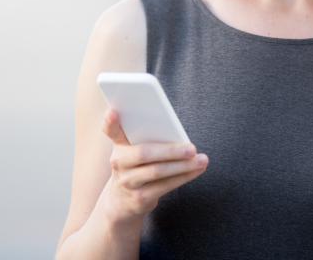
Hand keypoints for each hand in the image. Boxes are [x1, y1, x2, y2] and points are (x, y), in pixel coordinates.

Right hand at [101, 108, 208, 224]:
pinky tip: (197, 170)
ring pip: (157, 172)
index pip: (111, 131)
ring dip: (183, 166)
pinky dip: (184, 177)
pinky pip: (165, 186)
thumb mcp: (135, 151)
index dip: (110, 122)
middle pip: (144, 154)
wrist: (121, 202)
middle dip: (171, 151)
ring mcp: (127, 182)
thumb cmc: (137, 166)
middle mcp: (118, 163)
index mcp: (119, 145)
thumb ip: (149, 138)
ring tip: (202, 160)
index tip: (113, 111)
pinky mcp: (139, 199)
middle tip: (192, 148)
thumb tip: (177, 133)